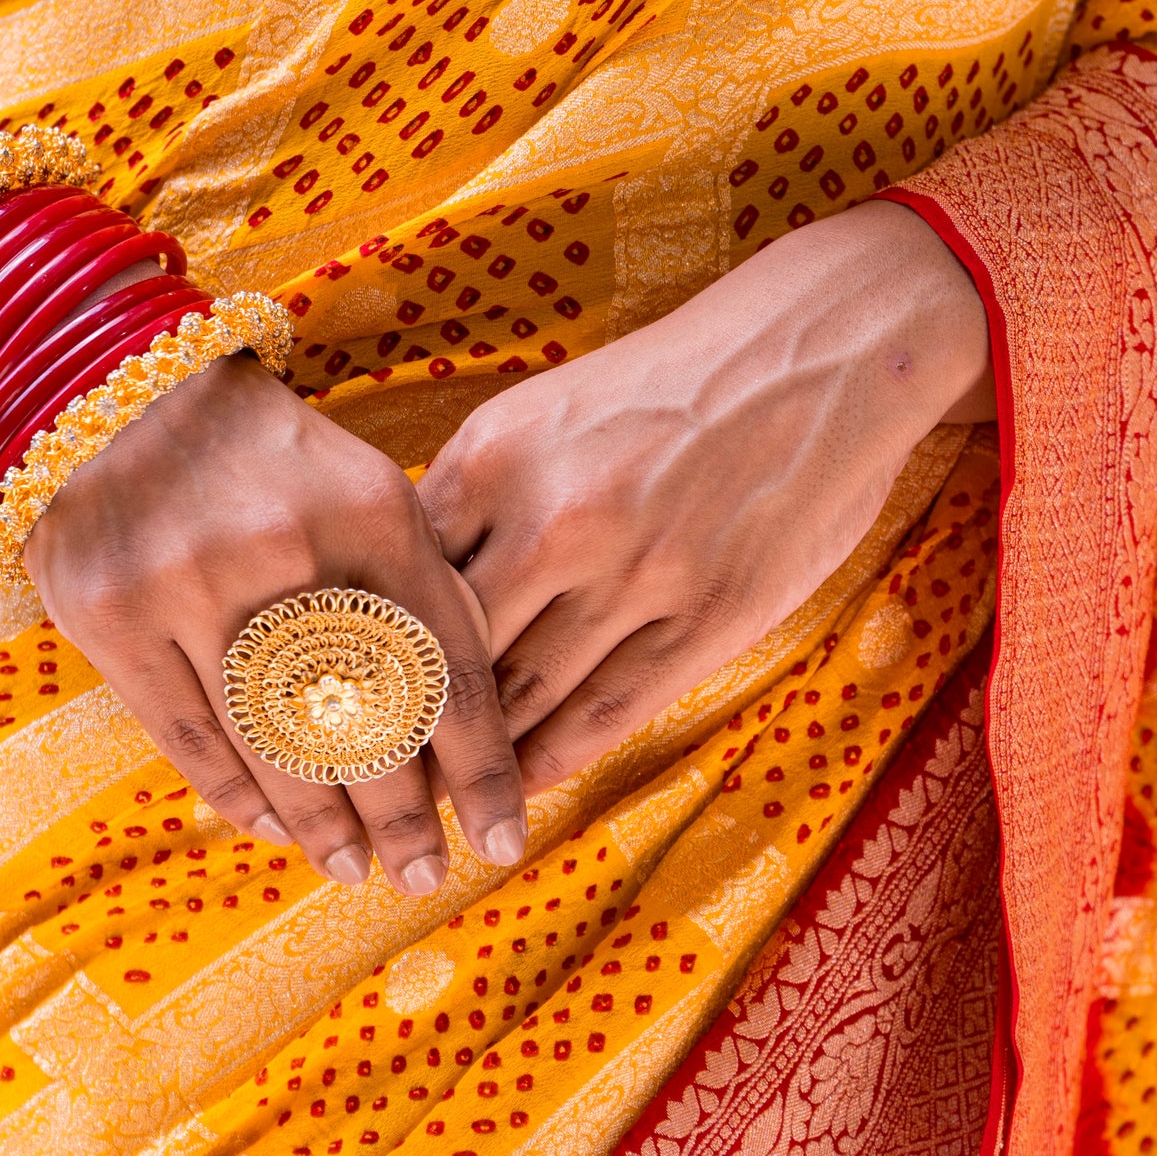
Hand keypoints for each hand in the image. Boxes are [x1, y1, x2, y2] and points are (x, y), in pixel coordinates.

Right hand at [24, 353, 527, 893]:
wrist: (116, 390)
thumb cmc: (269, 457)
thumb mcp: (369, 493)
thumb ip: (424, 588)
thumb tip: (475, 718)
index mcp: (371, 517)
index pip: (445, 672)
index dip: (480, 770)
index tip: (501, 837)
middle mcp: (285, 553)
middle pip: (363, 725)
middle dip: (403, 817)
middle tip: (424, 873)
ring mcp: (189, 586)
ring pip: (276, 747)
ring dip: (325, 825)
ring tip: (353, 868)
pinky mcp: (111, 615)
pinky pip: (192, 739)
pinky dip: (241, 797)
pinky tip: (278, 829)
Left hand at [418, 202, 992, 793]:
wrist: (816, 353)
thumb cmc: (667, 387)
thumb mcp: (542, 414)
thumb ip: (473, 500)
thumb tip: (405, 594)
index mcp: (496, 459)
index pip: (403, 586)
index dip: (364, 657)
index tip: (340, 706)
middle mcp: (556, 520)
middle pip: (450, 655)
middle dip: (406, 727)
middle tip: (372, 778)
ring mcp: (636, 576)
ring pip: (523, 697)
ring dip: (476, 759)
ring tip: (437, 801)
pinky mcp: (707, 620)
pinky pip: (605, 712)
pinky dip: (552, 757)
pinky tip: (521, 784)